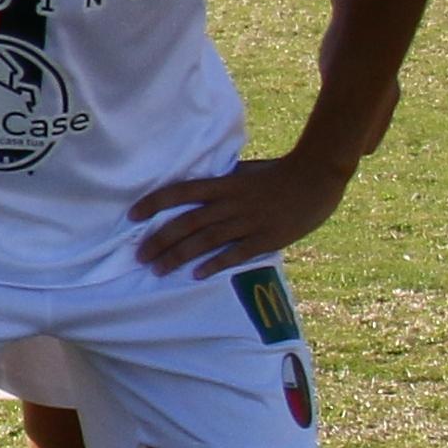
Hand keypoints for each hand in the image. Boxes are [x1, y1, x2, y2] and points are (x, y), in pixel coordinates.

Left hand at [129, 143, 358, 280]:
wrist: (315, 178)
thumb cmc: (277, 174)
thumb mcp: (243, 172)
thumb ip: (220, 182)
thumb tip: (194, 190)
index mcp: (223, 184)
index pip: (180, 191)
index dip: (154, 203)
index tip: (131, 215)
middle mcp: (230, 203)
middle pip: (186, 222)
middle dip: (160, 239)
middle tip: (139, 256)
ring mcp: (248, 221)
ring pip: (205, 240)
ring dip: (178, 256)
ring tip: (157, 269)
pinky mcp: (266, 238)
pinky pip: (235, 254)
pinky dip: (214, 264)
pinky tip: (196, 275)